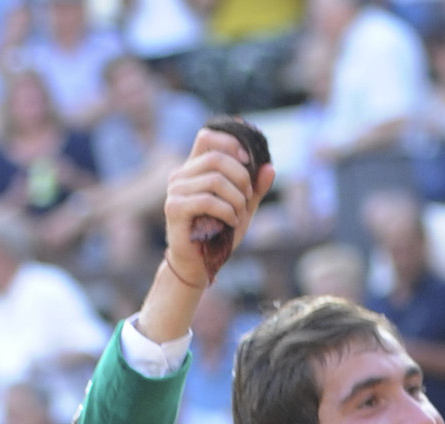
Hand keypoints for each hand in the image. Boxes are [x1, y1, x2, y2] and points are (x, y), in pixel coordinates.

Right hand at [158, 127, 274, 293]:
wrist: (198, 265)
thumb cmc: (219, 234)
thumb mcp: (243, 208)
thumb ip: (255, 188)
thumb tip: (270, 167)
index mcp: (194, 169)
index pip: (207, 136)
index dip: (230, 142)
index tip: (248, 160)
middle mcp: (181, 175)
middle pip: (216, 158)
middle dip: (241, 177)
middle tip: (248, 198)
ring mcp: (175, 190)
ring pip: (215, 179)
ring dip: (236, 199)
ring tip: (239, 215)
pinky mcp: (174, 208)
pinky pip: (207, 200)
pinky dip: (227, 211)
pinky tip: (231, 222)